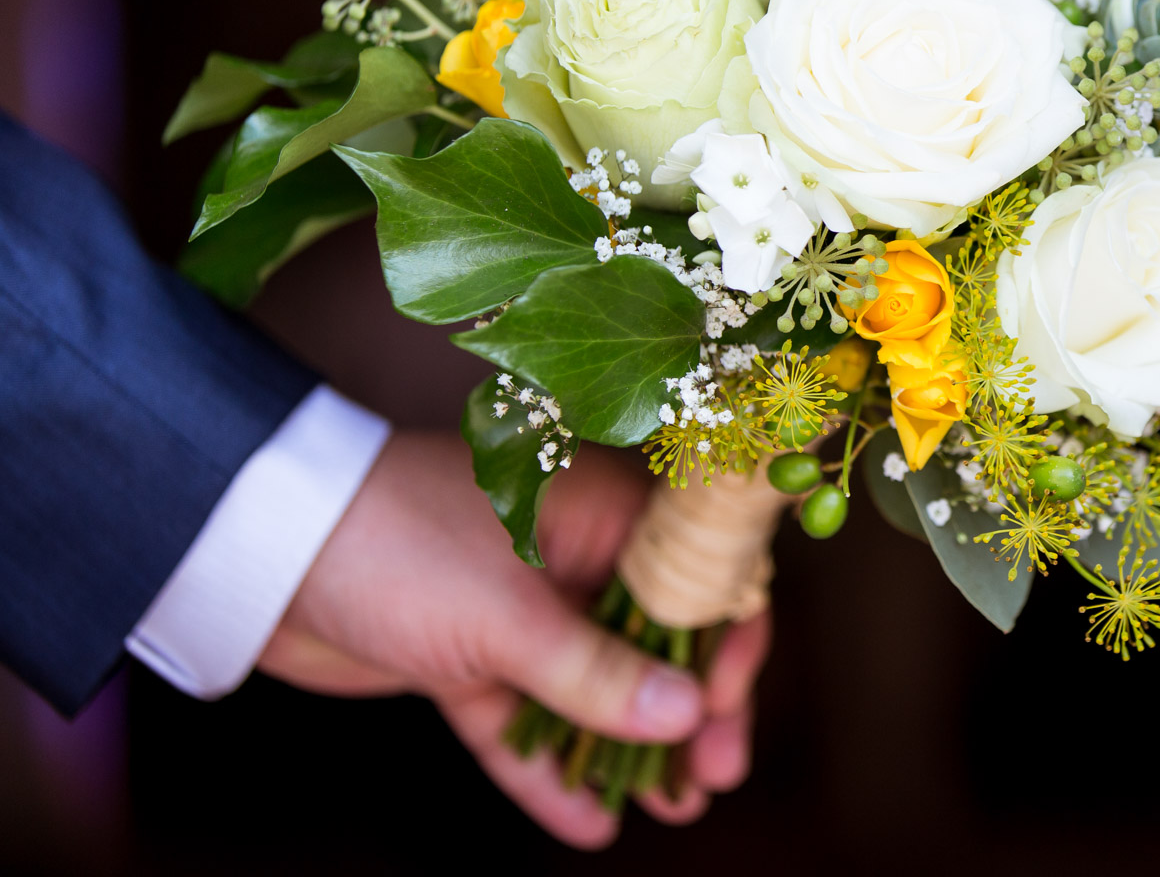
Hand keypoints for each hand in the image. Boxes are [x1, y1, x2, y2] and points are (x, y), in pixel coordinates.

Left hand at [259, 430, 770, 845]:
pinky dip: (550, 766)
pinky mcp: (465, 655)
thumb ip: (597, 672)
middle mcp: (571, 553)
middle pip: (653, 639)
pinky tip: (587, 822)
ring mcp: (516, 608)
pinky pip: (523, 717)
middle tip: (712, 777)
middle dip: (684, 711)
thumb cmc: (399, 543)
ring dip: (627, 748)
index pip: (695, 573)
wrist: (261, 545)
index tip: (726, 709)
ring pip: (591, 686)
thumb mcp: (507, 615)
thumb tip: (688, 714)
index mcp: (600, 509)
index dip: (725, 642)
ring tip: (670, 809)